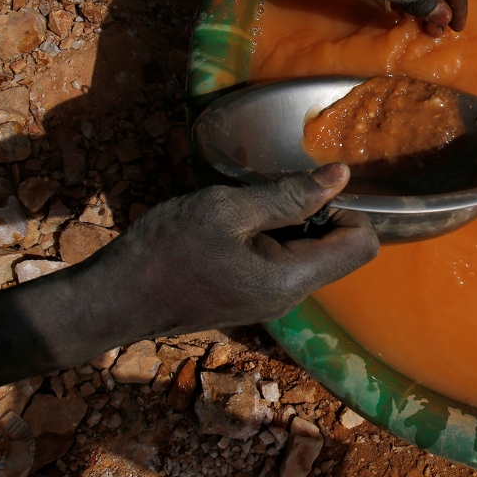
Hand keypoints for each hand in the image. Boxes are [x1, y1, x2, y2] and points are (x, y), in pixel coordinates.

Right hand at [0, 164, 378, 384]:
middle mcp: (291, 297)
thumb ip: (289, 195)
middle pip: (336, 248)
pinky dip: (266, 238)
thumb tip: (340, 176)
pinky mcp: (250, 296)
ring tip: (241, 211)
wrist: (113, 299)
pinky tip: (229, 228)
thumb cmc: (166, 251)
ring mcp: (270, 301)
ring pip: (306, 253)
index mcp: (293, 278)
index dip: (347, 209)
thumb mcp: (228, 210)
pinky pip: (280, 262)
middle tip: (264, 197)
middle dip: (313, 214)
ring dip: (285, 224)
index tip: (305, 192)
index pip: (363, 245)